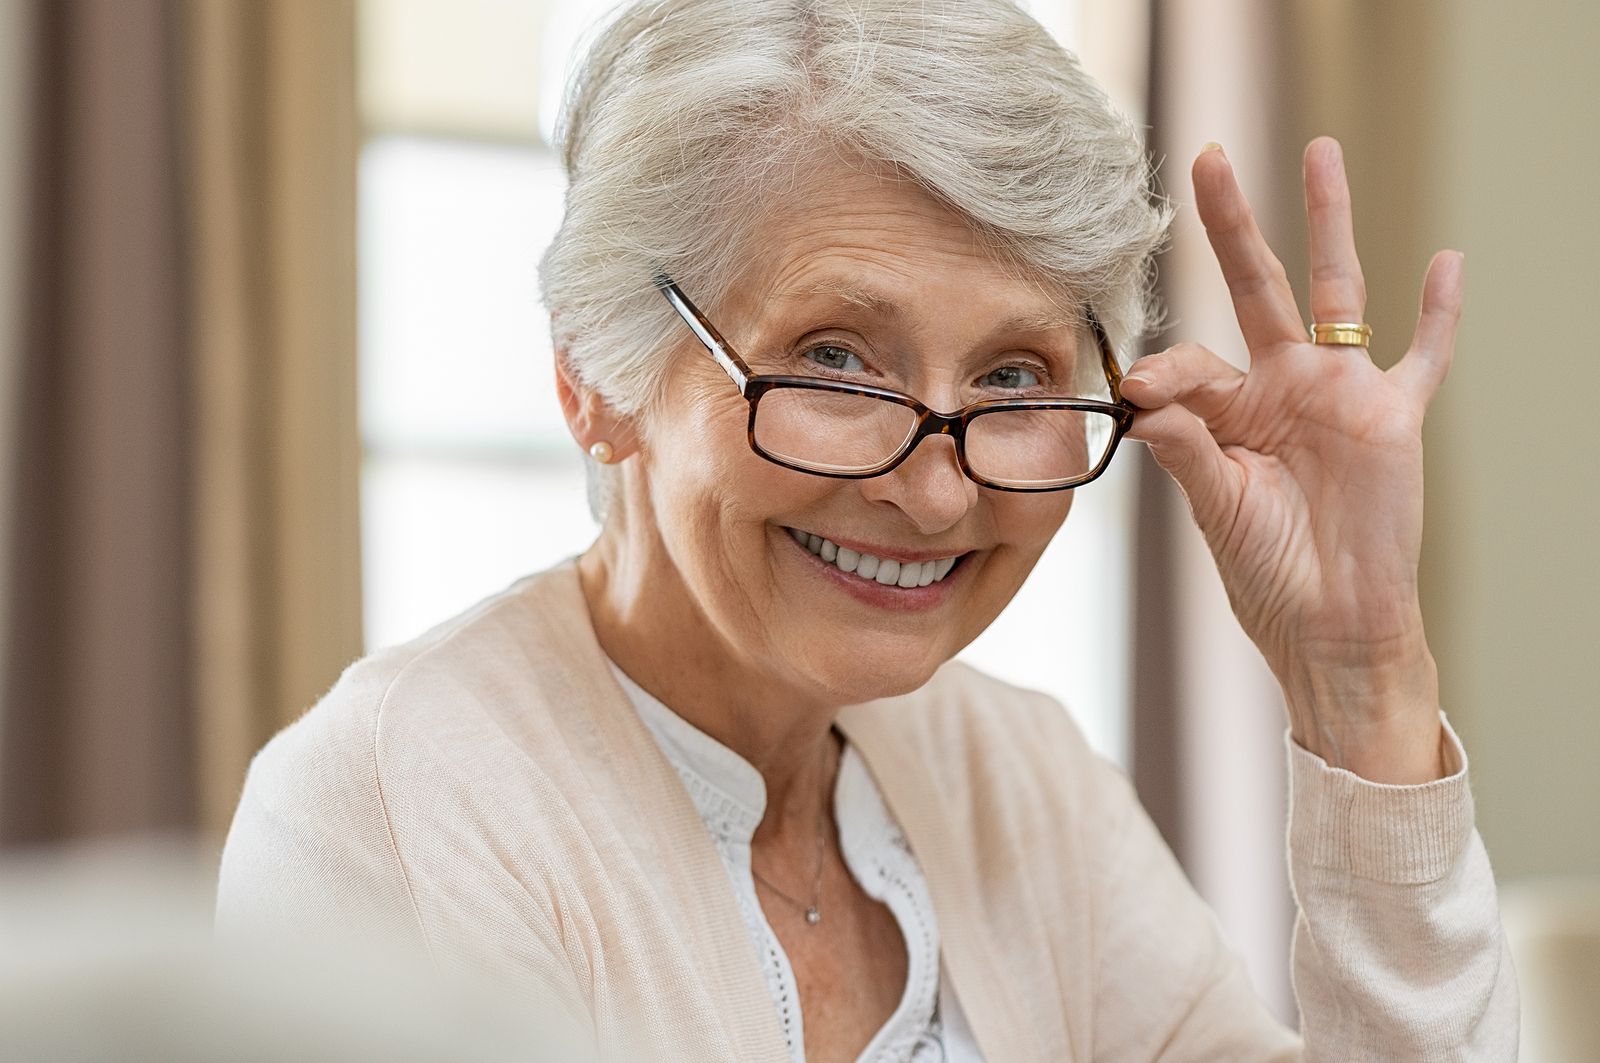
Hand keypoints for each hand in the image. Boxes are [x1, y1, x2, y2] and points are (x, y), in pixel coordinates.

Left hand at [1121, 138, 1458, 782]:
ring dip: (1328, 224)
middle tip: (1206, 159)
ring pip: (1334, 292)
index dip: (1162, 371)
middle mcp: (1280, 389)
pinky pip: (1424, 355)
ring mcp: (1338, 394)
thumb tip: (1143, 396)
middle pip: (1254, 287)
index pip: (1188, 363)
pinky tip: (1446, 261)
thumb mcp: (1215, 507)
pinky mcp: (1392, 416)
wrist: (1330, 625)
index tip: (1139, 390)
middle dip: (1231, 225)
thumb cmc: (1267, 572)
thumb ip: (1184, 446)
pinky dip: (1438, 314)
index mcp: (1226, 413)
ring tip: (1319, 153)